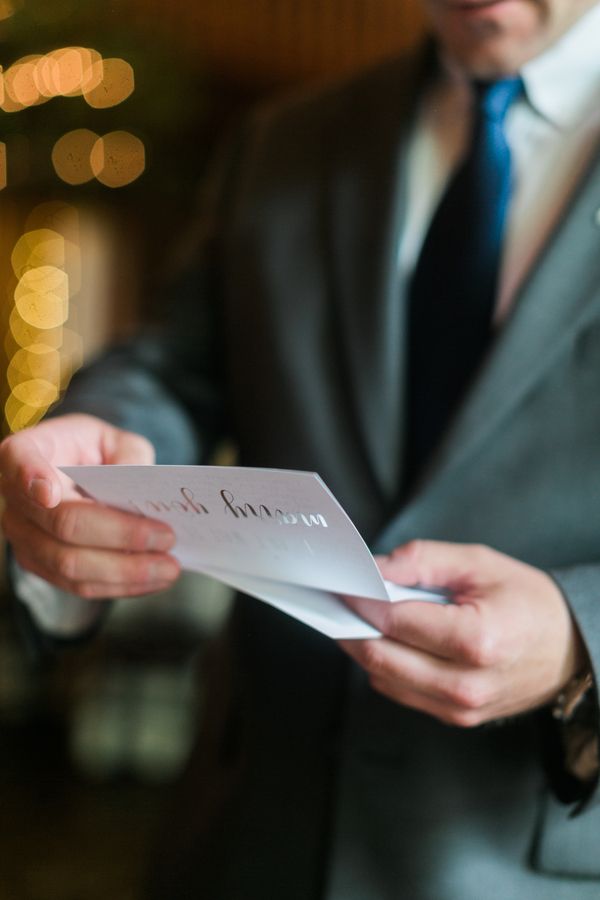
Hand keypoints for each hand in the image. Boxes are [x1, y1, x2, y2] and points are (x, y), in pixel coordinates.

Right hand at [0, 413, 179, 598]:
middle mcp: (15, 498)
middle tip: (167, 537)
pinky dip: (121, 586)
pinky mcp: (41, 567)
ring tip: (169, 567)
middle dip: (120, 535)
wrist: (80, 474)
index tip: (50, 493)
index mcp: (27, 451)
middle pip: (63, 525)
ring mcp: (23, 538)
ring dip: (125, 572)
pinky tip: (154, 580)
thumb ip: (130, 457)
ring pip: (70, 566)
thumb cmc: (97, 453)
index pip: (18, 460)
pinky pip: (78, 585)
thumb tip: (141, 492)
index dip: (31, 477)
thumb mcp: (117, 441)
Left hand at [340, 540, 585, 726]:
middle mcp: (467, 683)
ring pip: (384, 680)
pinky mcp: (455, 717)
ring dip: (364, 648)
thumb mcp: (480, 563)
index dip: (361, 599)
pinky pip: (401, 693)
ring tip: (358, 617)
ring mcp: (461, 708)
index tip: (342, 582)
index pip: (396, 622)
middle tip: (336, 600)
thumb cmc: (528, 602)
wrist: (570, 649)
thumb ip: (424, 560)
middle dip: (351, 626)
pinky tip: (386, 640)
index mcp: (478, 641)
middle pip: (381, 658)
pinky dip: (385, 666)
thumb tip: (376, 568)